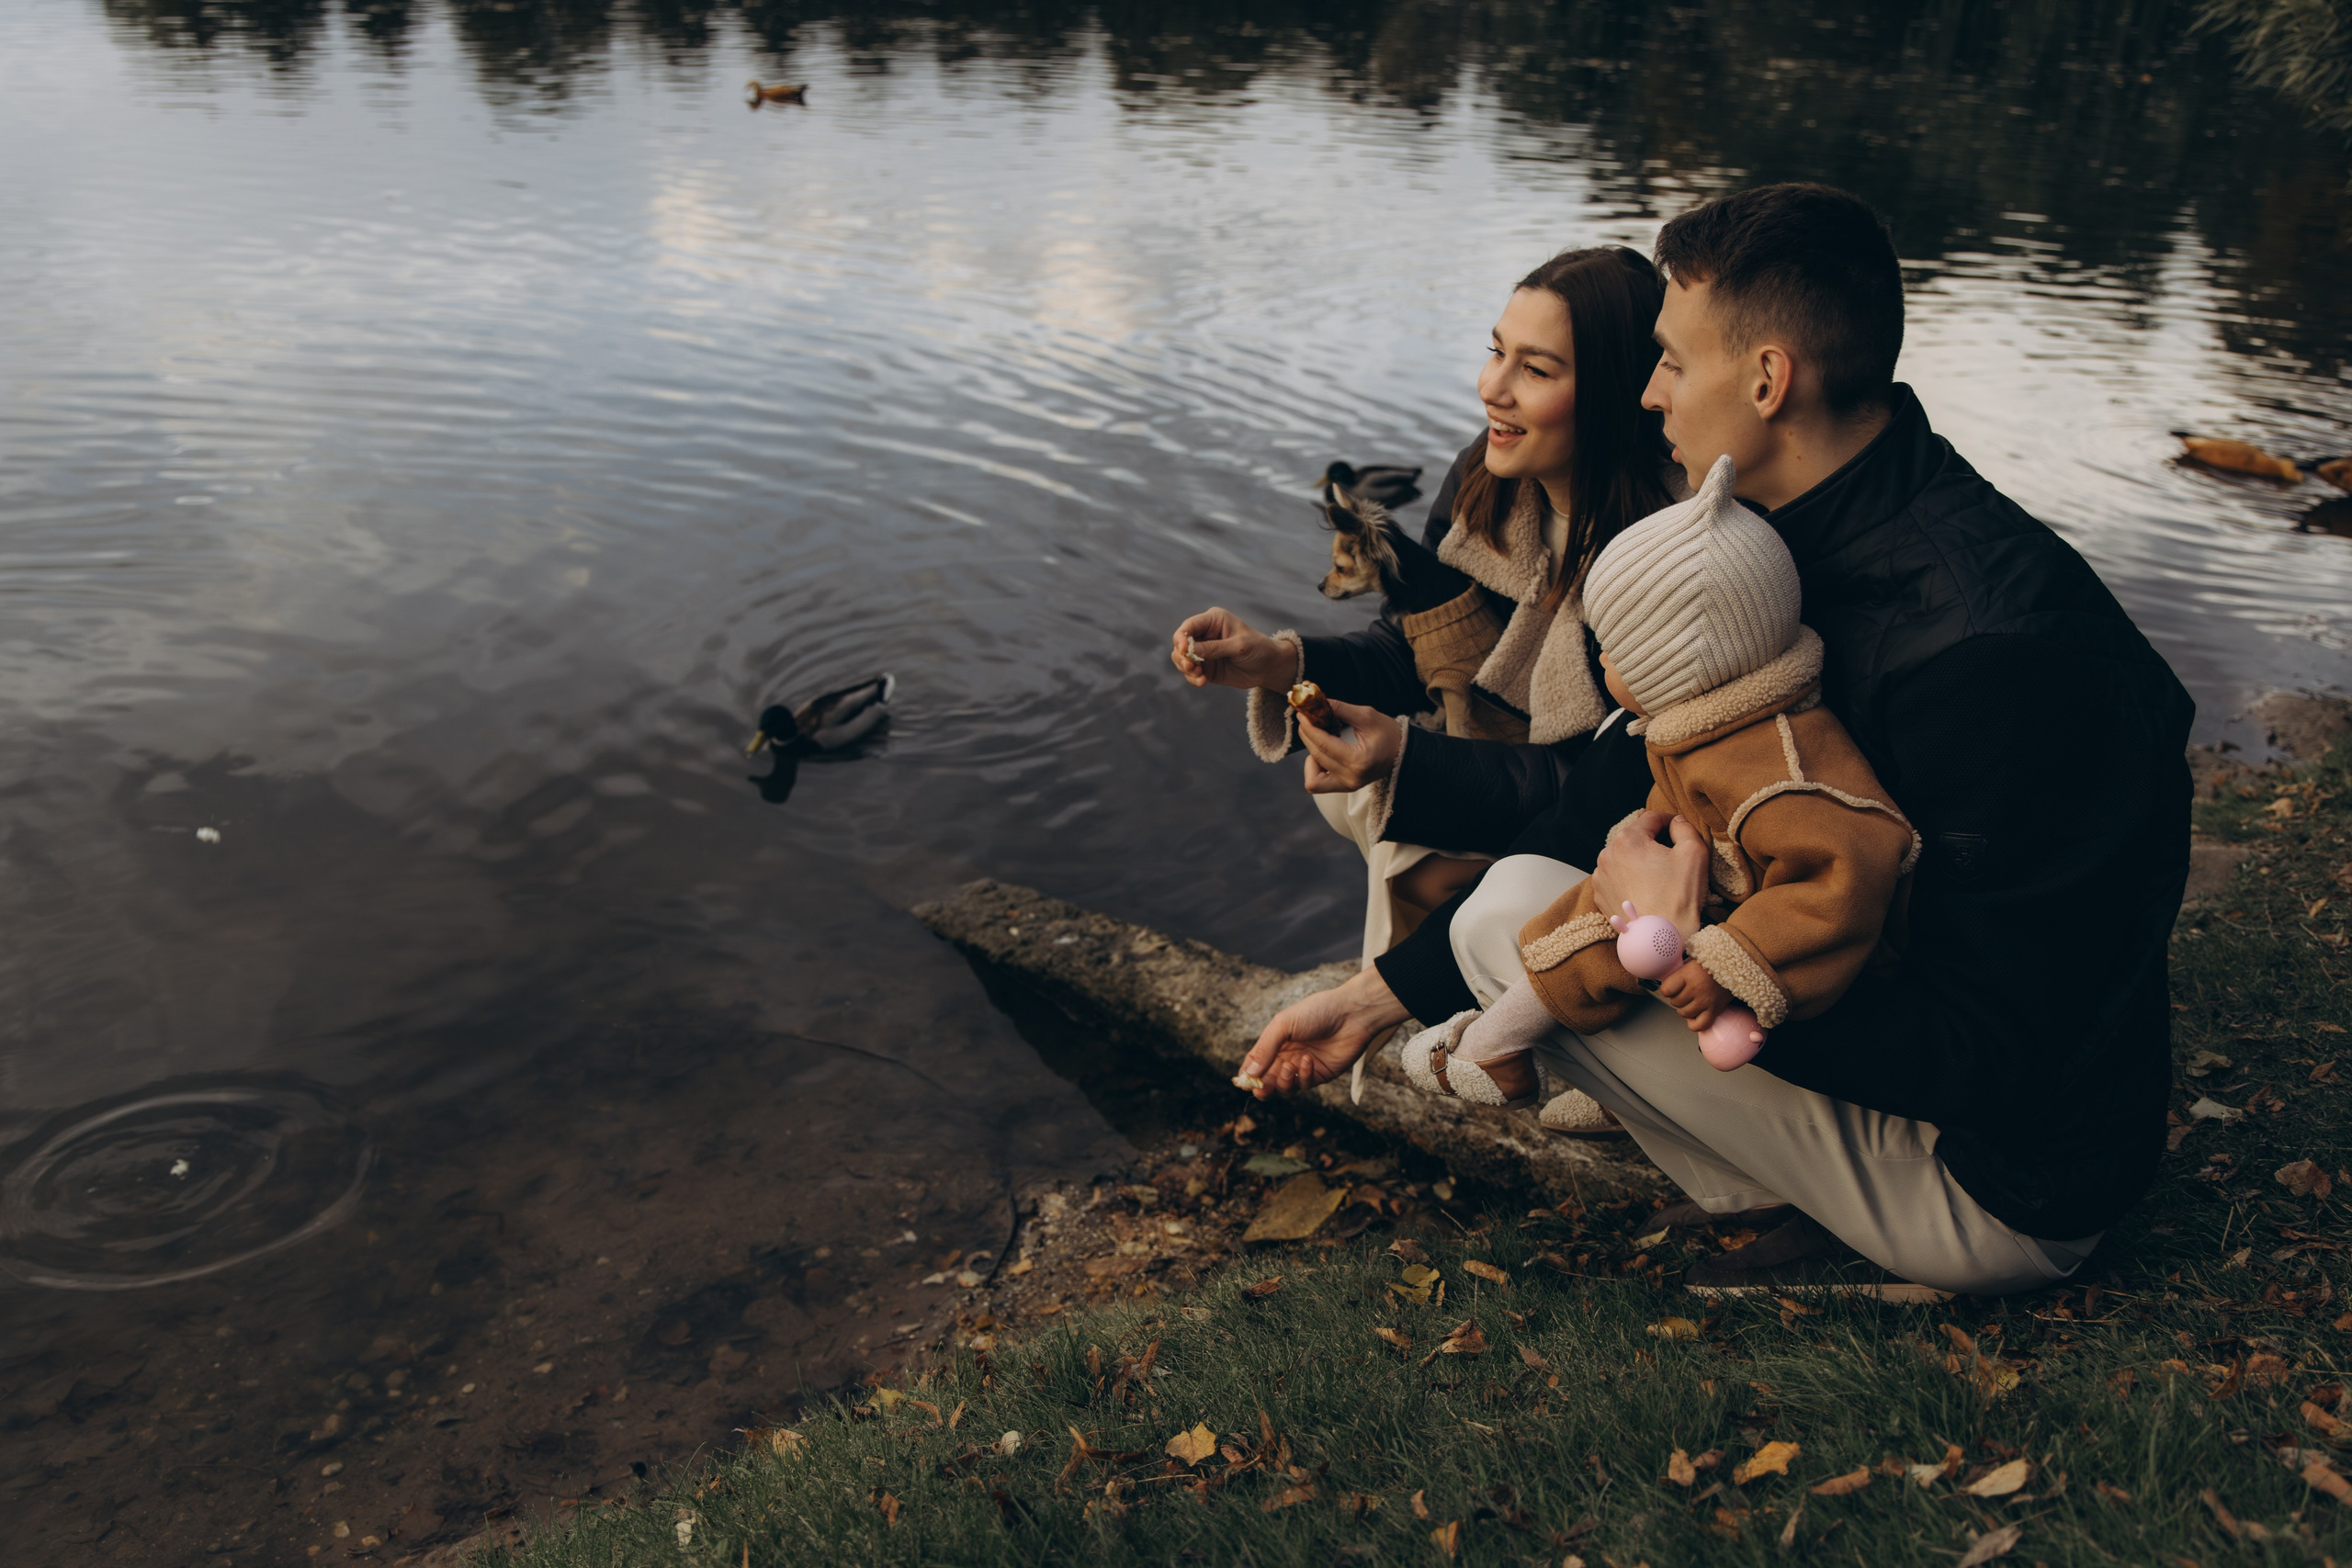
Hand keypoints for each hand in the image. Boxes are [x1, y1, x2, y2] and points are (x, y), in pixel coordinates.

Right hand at [1171, 608, 1292, 690]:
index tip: (1184, 649)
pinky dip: (1193, 678)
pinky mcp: (1206, 668)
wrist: (1269, 667)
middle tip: (1191, 667)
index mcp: (1212, 621)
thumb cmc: (1258, 648)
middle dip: (1182, 656)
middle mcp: (1205, 634)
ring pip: (1182, 659)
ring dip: (1186, 668)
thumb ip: (1214, 648)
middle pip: (1180, 643)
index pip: (1189, 626)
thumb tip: (1189, 650)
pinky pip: (1191, 673)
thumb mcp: (1238, 646)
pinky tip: (1203, 682)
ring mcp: (1203, 652)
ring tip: (1199, 676)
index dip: (1181, 637)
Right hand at [1236, 966, 1410, 1098]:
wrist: (1351, 1014)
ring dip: (1283, 1081)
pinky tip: (1308, 1061)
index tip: (1243, 1081)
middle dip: (1263, 1087)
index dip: (1248, 1074)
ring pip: (1285, 1087)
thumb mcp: (1284, 1024)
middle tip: (1262, 1089)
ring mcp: (1303, 1067)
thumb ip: (1265, 1048)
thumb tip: (1249, 1072)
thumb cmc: (1317, 1012)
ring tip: (1289, 1066)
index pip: (1256, 1063)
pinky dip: (1303, 1076)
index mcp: (1276, 1042)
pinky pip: (1304, 1085)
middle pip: (1268, 1080)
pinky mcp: (1320, 1075)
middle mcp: (1287, 1056)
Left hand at [1299, 699, 1401, 792]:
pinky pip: (1317, 783)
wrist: (1404, 753)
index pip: (1323, 744)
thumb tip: (1317, 702)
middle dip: (1308, 735)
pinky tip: (1324, 752)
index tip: (1302, 714)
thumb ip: (1341, 709)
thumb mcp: (1367, 716)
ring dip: (1311, 754)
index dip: (1309, 727)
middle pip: (1316, 756)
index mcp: (1359, 761)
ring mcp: (1348, 786)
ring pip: (1312, 776)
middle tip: (1308, 719)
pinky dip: (1314, 768)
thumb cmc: (1389, 734)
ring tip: (1321, 737)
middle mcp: (1351, 778)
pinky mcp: (1345, 787)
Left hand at [1588, 810, 1708, 942]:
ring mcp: (1600, 878)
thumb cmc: (1679, 896)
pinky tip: (1646, 889)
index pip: (1651, 819)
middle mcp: (1607, 855)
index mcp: (1627, 840)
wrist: (1662, 939)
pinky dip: (1629, 879)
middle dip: (1653, 842)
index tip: (1678, 827)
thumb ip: (1684, 828)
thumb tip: (1675, 822)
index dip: (1668, 820)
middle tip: (1672, 854)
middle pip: (1635, 838)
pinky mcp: (1600, 896)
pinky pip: (1616, 878)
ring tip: (1658, 875)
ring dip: (1639, 861)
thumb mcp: (1693, 853)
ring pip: (1624, 858)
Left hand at [1657, 958, 1732, 1031]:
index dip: (1667, 988)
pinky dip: (1694, 1022)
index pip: (1666, 989)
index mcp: (1689, 974)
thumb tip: (1667, 978)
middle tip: (1684, 991)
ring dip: (1684, 1008)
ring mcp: (1707, 1001)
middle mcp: (1696, 989)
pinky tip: (1695, 1013)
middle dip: (1677, 997)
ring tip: (1690, 1000)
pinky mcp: (1716, 1009)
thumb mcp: (1694, 957)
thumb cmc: (1715, 959)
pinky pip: (1699, 1025)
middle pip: (1675, 1002)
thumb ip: (1681, 969)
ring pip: (1684, 1014)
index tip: (1671, 986)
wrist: (1738, 963)